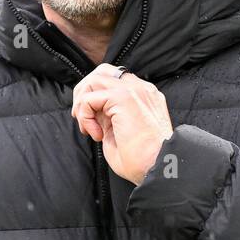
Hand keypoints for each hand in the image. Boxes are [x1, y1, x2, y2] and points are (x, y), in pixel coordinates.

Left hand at [71, 64, 173, 184]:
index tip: (91, 123)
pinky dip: (86, 117)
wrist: (158, 167)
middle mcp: (140, 88)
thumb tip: (91, 111)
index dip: (94, 97)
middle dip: (84, 93)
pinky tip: (97, 135)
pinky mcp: (123, 98)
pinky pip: (89, 98)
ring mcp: (133, 90)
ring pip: (93, 80)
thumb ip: (109, 116)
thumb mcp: (120, 131)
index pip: (112, 80)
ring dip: (82, 105)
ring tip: (89, 128)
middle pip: (101, 72)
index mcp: (143, 96)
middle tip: (81, 118)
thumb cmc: (142, 160)